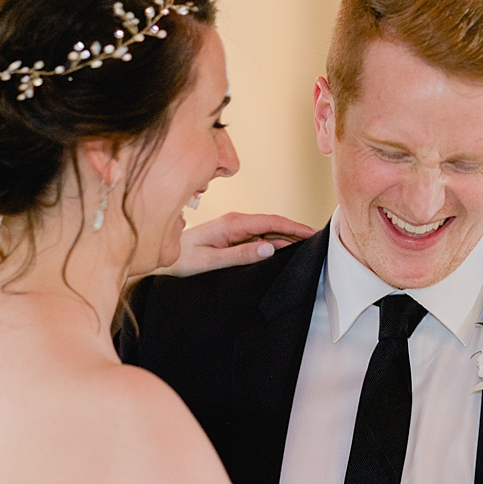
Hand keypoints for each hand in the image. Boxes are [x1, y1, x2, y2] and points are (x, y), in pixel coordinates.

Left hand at [165, 213, 314, 276]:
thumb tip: (270, 247)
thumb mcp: (211, 262)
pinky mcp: (233, 236)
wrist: (163, 262)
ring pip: (268, 230)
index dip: (295, 226)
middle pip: (274, 224)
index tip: (313, 233)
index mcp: (232, 223)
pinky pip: (259, 237)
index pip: (272, 221)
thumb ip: (241, 255)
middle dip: (296, 230)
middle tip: (319, 240)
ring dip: (287, 237)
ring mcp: (235, 228)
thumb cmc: (182, 261)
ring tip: (308, 245)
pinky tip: (286, 250)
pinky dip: (275, 242)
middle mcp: (236, 222)